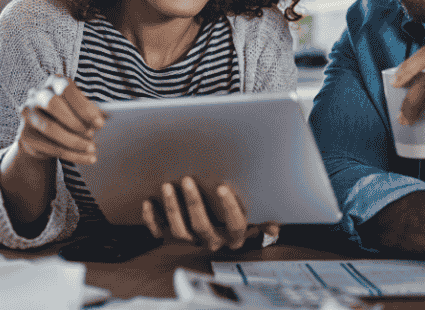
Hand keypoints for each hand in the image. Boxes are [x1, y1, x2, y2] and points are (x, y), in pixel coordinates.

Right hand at [16, 75, 105, 163]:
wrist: (45, 134)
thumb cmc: (69, 115)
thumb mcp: (80, 109)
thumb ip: (90, 111)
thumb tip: (107, 117)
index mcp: (54, 82)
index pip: (67, 89)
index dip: (84, 106)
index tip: (100, 123)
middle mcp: (37, 94)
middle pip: (53, 104)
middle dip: (75, 121)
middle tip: (93, 134)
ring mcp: (28, 114)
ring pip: (50, 128)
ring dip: (74, 141)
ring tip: (92, 148)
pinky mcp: (24, 135)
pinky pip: (49, 146)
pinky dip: (71, 155)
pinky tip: (87, 158)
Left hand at [141, 176, 278, 250]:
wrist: (213, 244)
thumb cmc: (233, 225)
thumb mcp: (251, 227)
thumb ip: (263, 226)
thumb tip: (275, 228)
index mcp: (231, 237)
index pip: (235, 226)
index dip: (229, 208)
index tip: (223, 187)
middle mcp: (211, 242)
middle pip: (202, 227)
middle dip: (193, 203)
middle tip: (187, 180)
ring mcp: (190, 242)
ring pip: (179, 232)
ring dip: (172, 208)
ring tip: (167, 186)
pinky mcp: (170, 241)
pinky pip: (159, 234)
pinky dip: (152, 220)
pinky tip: (149, 203)